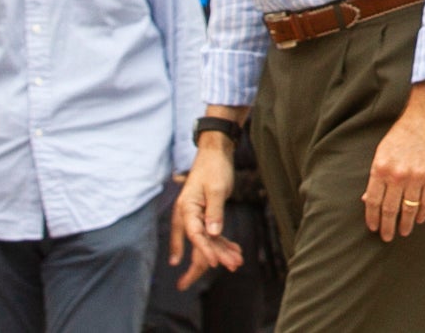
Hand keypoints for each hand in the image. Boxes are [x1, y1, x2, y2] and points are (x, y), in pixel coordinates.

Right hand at [172, 142, 243, 289]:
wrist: (215, 153)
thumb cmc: (214, 168)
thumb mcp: (217, 189)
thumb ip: (215, 212)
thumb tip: (212, 234)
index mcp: (187, 208)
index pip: (196, 234)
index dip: (206, 250)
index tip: (216, 263)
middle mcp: (188, 214)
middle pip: (196, 243)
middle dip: (210, 257)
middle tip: (219, 272)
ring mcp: (196, 215)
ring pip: (206, 240)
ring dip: (221, 251)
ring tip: (237, 263)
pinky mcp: (205, 215)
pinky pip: (212, 233)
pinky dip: (223, 242)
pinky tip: (235, 251)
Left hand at [363, 80, 424, 241]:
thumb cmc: (402, 133)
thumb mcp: (382, 152)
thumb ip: (376, 176)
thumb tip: (366, 199)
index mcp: (380, 168)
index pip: (373, 201)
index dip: (372, 218)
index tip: (373, 228)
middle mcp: (397, 176)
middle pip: (389, 210)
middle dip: (387, 227)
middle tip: (386, 237)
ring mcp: (416, 178)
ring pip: (408, 210)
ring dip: (405, 224)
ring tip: (403, 232)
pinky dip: (422, 214)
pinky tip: (418, 220)